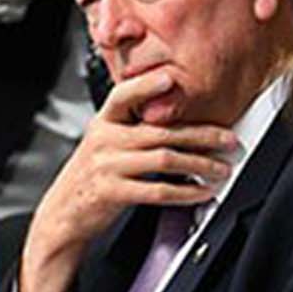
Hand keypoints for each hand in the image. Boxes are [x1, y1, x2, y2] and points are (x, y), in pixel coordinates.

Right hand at [15, 68, 237, 291]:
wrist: (63, 214)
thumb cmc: (90, 176)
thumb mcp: (103, 144)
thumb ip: (131, 130)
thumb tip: (178, 124)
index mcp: (104, 123)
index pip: (123, 95)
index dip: (145, 86)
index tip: (171, 77)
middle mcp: (105, 141)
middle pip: (162, 132)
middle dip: (202, 135)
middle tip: (229, 140)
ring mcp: (108, 167)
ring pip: (165, 160)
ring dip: (200, 164)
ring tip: (222, 168)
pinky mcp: (112, 193)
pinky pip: (157, 191)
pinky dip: (185, 192)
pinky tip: (203, 192)